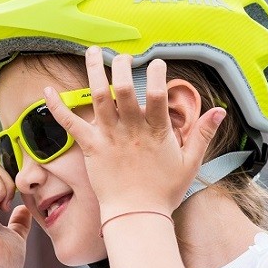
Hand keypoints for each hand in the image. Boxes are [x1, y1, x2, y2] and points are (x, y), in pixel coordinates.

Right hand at [0, 156, 32, 267]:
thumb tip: (23, 210)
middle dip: (6, 179)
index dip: (8, 182)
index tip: (14, 203)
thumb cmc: (1, 261)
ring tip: (4, 208)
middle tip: (9, 204)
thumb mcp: (15, 237)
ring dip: (5, 185)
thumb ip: (19, 222)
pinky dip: (1, 189)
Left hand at [44, 47, 226, 218]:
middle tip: (124, 56)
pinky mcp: (90, 147)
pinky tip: (47, 90)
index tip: (157, 63)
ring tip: (93, 51)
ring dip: (94, 71)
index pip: (158, 94)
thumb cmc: (164, 191)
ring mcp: (108, 137)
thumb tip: (220, 109)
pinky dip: (57, 107)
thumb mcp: (191, 162)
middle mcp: (130, 129)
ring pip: (98, 97)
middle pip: (123, 89)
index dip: (158, 74)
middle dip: (122, 66)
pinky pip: (70, 124)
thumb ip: (203, 134)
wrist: (137, 216)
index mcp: (156, 131)